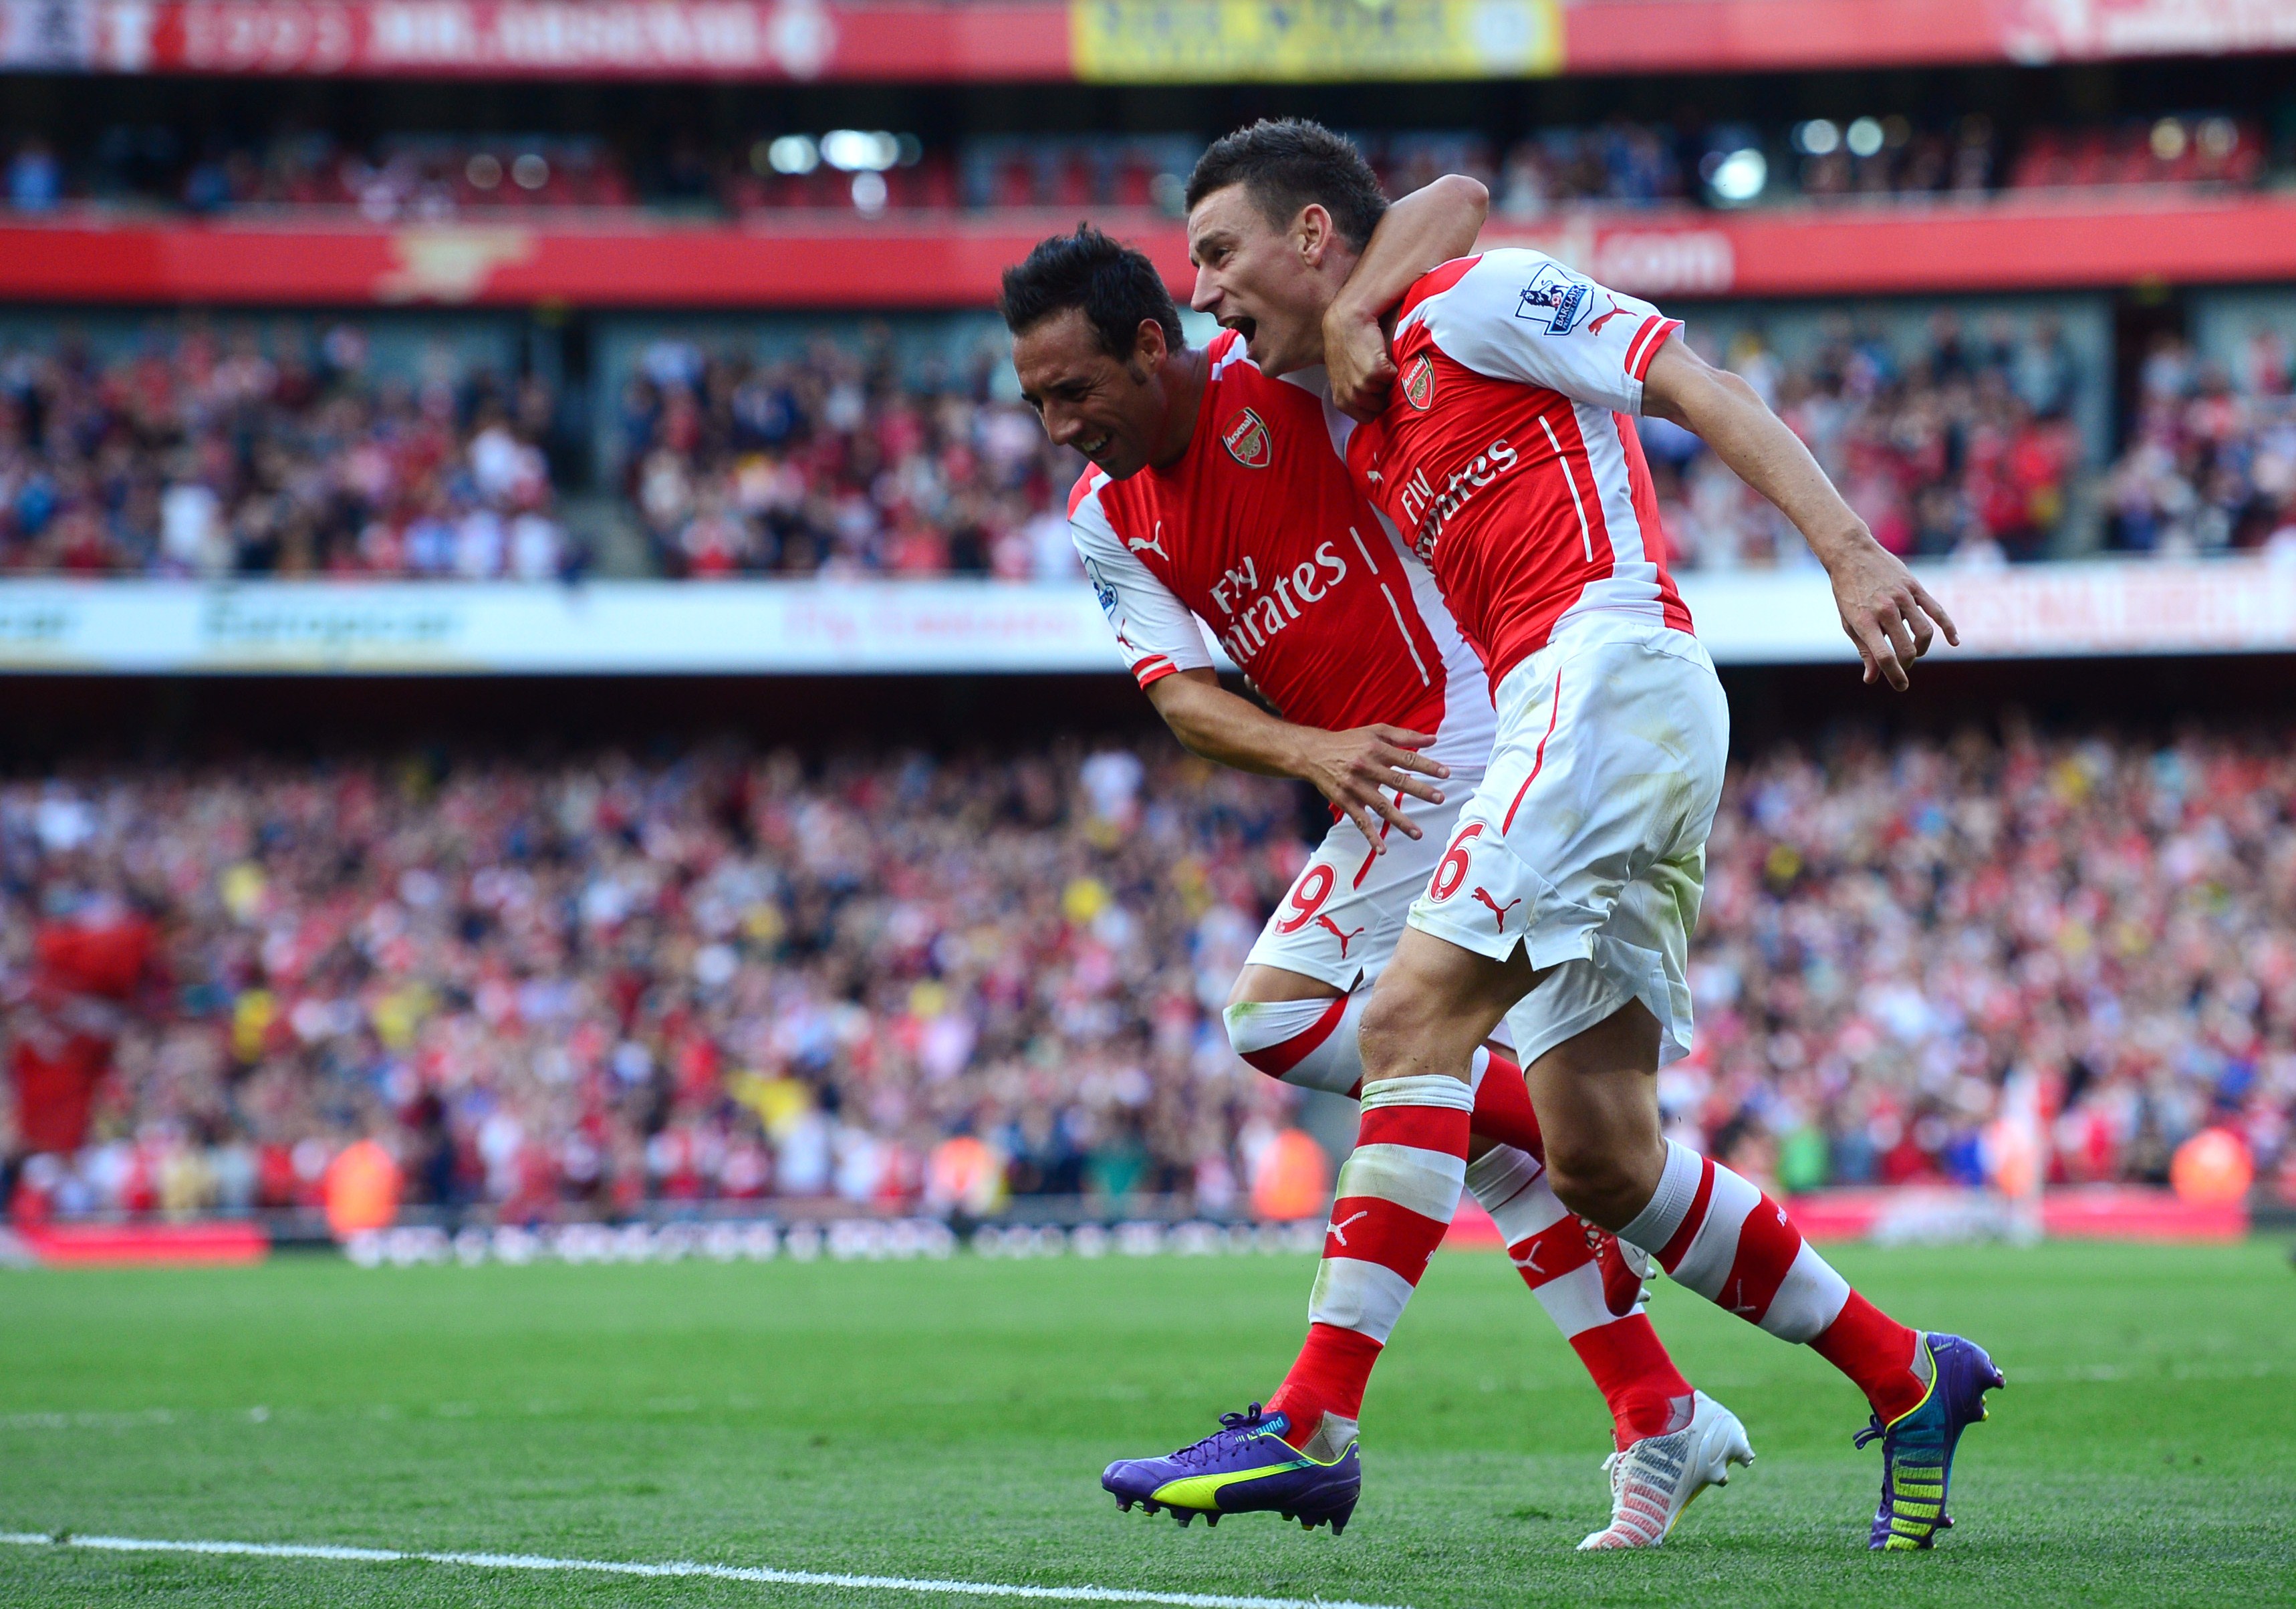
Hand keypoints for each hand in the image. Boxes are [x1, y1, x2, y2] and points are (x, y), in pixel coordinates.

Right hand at [1291, 724, 1448, 847]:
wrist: (1314, 754)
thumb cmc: (1349, 742)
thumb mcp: (1375, 731)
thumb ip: (1404, 735)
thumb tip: (1433, 739)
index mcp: (1376, 749)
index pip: (1407, 758)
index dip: (1427, 766)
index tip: (1445, 774)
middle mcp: (1366, 768)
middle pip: (1397, 781)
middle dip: (1420, 791)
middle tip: (1440, 798)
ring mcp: (1355, 787)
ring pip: (1381, 806)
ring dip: (1400, 821)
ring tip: (1418, 833)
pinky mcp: (1345, 801)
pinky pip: (1360, 821)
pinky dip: (1370, 836)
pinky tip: (1382, 850)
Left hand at [1322, 305, 1395, 421]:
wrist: (1346, 320)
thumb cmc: (1347, 346)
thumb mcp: (1343, 376)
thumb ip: (1354, 393)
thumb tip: (1374, 405)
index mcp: (1342, 402)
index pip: (1367, 418)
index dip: (1375, 403)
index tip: (1377, 389)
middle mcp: (1350, 398)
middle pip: (1380, 407)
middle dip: (1382, 393)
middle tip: (1379, 373)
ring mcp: (1362, 386)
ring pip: (1389, 392)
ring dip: (1388, 380)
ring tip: (1380, 363)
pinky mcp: (1374, 372)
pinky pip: (1395, 378)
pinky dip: (1394, 368)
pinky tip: (1383, 355)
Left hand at [1825, 536, 1959, 689]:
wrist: (1851, 554)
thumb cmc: (1847, 592)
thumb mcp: (1849, 622)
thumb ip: (1864, 650)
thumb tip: (1872, 679)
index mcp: (1864, 621)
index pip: (1884, 657)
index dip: (1894, 676)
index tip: (1901, 686)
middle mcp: (1885, 610)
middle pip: (1906, 648)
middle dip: (1906, 664)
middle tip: (1902, 666)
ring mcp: (1902, 597)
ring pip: (1924, 632)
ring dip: (1922, 649)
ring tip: (1914, 652)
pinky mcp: (1914, 587)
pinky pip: (1937, 610)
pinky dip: (1948, 627)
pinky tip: (1955, 641)